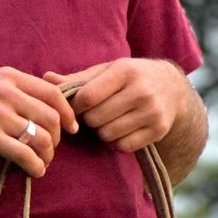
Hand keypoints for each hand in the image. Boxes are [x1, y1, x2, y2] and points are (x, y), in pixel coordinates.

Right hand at [0, 67, 78, 177]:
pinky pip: (25, 154)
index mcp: (9, 76)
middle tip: (51, 148)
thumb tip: (49, 107)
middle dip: (57, 138)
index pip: (52, 92)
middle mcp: (6, 92)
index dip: (68, 113)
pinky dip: (36, 166)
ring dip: (48, 155)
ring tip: (41, 162)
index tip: (71, 127)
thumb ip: (16, 90)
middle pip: (51, 117)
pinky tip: (34, 171)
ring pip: (41, 137)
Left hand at [45, 58, 190, 153]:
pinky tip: (121, 130)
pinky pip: (123, 146)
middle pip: (95, 118)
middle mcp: (141, 91)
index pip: (87, 96)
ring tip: (108, 121)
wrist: (172, 87)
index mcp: (125, 71)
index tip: (78, 106)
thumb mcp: (106, 71)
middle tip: (95, 114)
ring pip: (108, 134)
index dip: (76, 105)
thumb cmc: (130, 77)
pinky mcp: (158, 130)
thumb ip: (77, 78)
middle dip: (89, 119)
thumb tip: (46, 78)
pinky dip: (116, 142)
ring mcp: (152, 112)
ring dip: (102, 131)